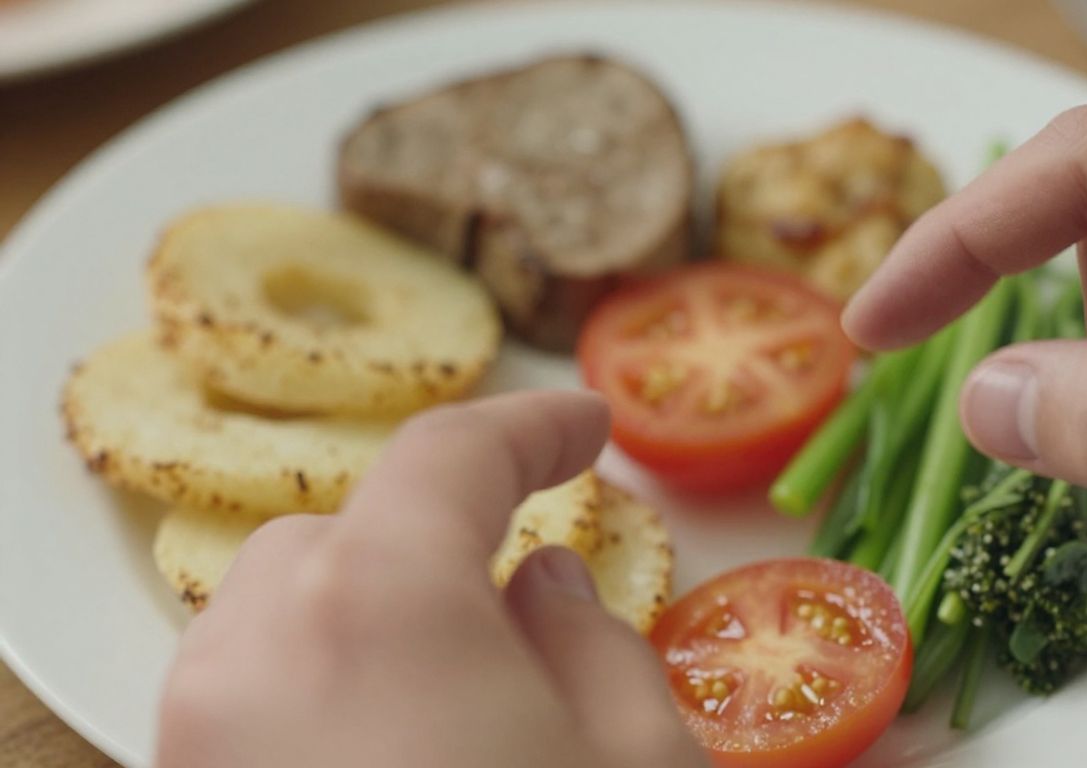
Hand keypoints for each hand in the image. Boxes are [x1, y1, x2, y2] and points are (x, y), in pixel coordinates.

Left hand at [155, 391, 703, 767]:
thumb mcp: (640, 766)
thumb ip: (598, 646)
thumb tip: (548, 586)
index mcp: (382, 608)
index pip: (450, 456)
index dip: (531, 427)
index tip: (583, 428)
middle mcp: (255, 656)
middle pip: (343, 535)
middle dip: (433, 546)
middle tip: (518, 609)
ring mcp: (200, 736)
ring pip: (279, 619)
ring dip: (370, 623)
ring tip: (455, 703)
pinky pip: (244, 705)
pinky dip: (318, 697)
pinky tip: (393, 755)